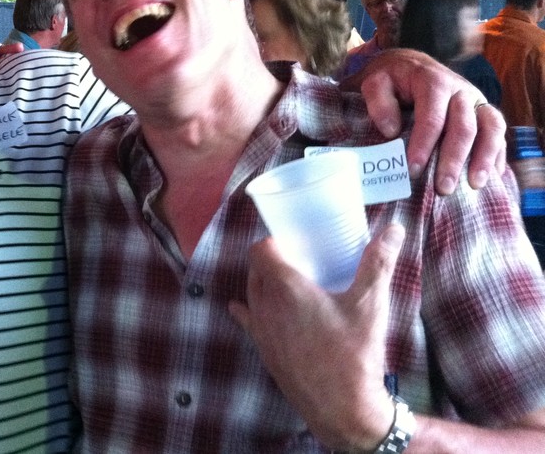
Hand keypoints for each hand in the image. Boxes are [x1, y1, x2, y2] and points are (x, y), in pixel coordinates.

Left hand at [229, 224, 405, 450]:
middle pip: (256, 269)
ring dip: (263, 282)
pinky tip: (243, 307)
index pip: (261, 249)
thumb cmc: (355, 354)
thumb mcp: (370, 304)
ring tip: (286, 281)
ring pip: (251, 292)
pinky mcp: (262, 349)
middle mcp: (264, 305)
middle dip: (271, 260)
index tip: (292, 240)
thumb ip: (379, 262)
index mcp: (285, 287)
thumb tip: (395, 229)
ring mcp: (260, 329)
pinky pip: (247, 320)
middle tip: (296, 258)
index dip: (274, 241)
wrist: (342, 409)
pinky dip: (247, 309)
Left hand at [345, 48, 505, 193]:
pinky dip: (498, 155)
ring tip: (474, 185)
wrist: (412, 64)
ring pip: (491, 129)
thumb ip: (378, 101)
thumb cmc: (392, 80)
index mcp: (433, 82)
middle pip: (464, 127)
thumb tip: (391, 131)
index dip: (423, 145)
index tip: (414, 169)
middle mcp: (461, 90)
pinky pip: (499, 133)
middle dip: (454, 160)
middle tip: (443, 188)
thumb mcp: (375, 81)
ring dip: (484, 159)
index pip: (431, 117)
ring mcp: (477, 101)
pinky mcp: (485, 112)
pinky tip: (492, 178)